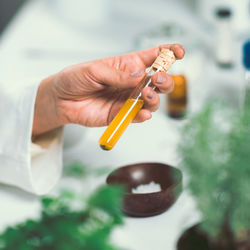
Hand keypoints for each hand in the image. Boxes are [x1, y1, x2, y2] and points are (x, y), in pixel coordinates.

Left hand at [32, 44, 184, 136]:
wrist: (61, 100)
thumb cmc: (75, 79)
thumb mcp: (94, 70)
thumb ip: (118, 75)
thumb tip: (141, 76)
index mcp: (128, 65)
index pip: (154, 56)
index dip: (169, 53)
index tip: (179, 53)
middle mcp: (132, 82)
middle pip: (160, 81)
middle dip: (165, 80)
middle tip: (156, 80)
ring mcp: (128, 99)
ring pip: (153, 100)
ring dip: (155, 98)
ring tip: (145, 95)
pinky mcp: (121, 115)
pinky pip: (137, 116)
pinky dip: (143, 115)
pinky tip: (143, 113)